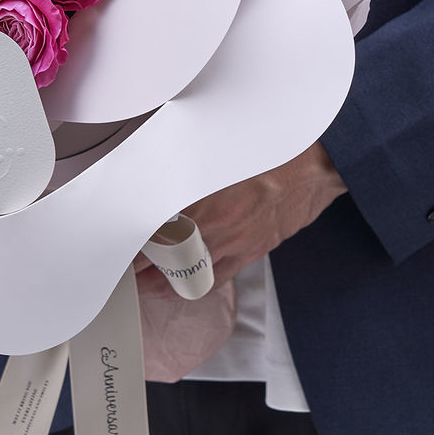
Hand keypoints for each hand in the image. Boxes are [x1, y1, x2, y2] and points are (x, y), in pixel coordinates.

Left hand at [138, 142, 346, 297]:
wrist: (318, 165)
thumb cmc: (273, 151)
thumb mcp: (220, 148)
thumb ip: (187, 161)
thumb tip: (159, 166)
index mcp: (203, 198)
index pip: (153, 229)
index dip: (131, 241)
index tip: (115, 243)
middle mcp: (216, 227)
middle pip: (163, 257)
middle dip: (138, 267)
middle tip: (119, 268)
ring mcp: (234, 244)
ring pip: (185, 276)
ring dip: (159, 283)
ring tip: (140, 284)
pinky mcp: (252, 253)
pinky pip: (214, 278)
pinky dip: (190, 285)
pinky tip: (177, 286)